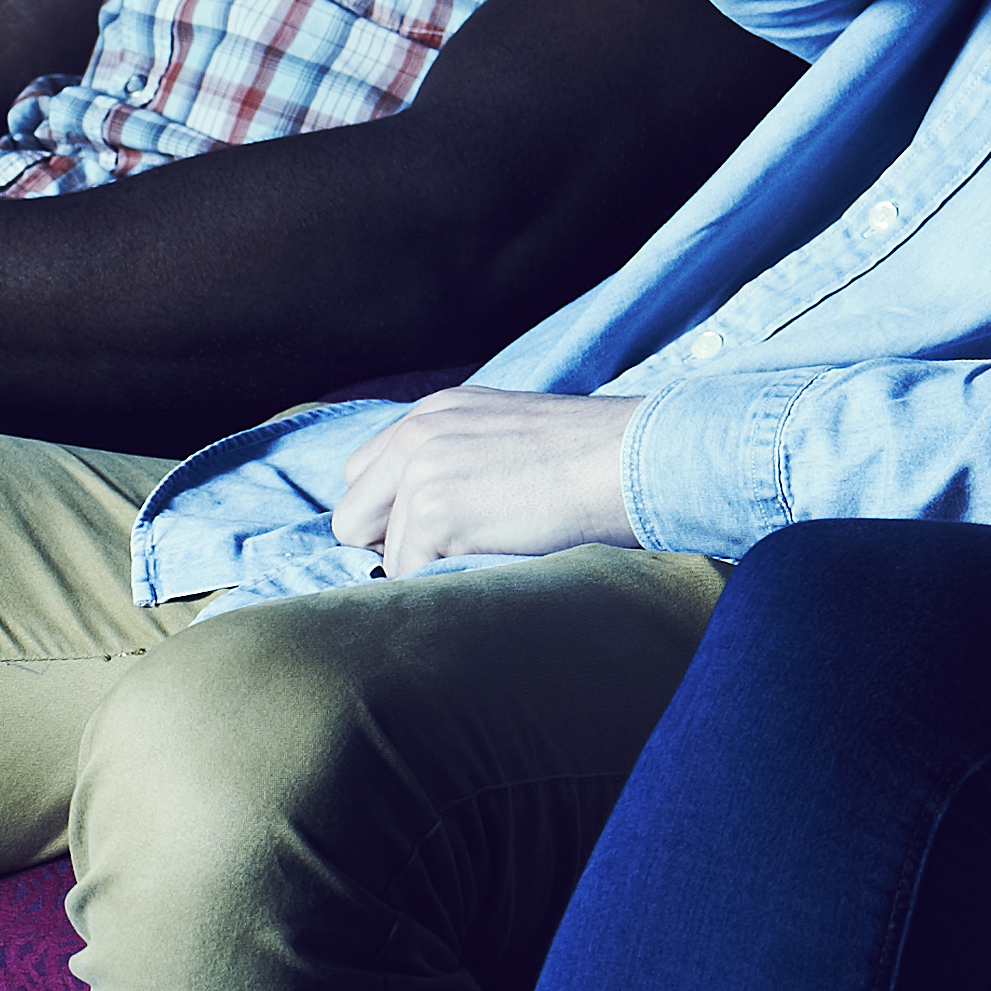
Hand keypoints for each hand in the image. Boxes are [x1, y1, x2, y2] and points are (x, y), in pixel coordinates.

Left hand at [330, 389, 643, 573]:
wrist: (638, 459)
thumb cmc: (597, 457)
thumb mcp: (510, 435)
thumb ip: (458, 458)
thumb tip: (423, 519)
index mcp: (436, 411)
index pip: (364, 475)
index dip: (393, 513)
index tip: (444, 528)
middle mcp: (417, 433)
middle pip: (352, 517)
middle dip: (392, 543)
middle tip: (455, 550)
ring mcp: (422, 472)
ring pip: (381, 555)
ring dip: (426, 565)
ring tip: (489, 551)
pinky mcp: (434, 513)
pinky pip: (411, 575)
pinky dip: (448, 580)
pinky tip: (495, 558)